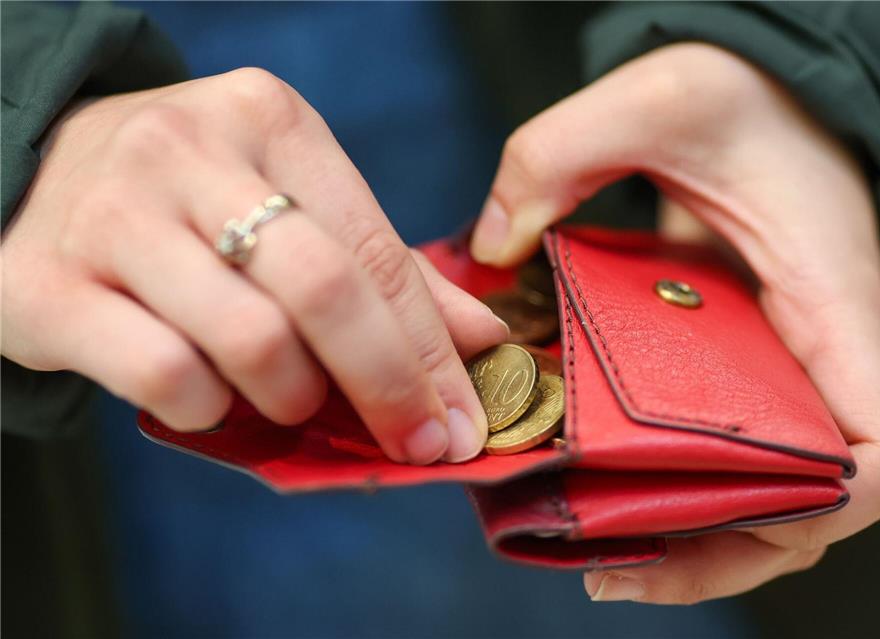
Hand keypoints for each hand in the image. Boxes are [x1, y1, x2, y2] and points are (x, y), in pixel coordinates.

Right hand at [2, 68, 506, 464]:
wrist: (22, 176)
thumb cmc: (183, 201)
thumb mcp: (284, 202)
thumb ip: (379, 267)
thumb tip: (478, 338)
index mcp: (268, 120)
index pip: (374, 249)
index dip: (432, 346)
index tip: (465, 416)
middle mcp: (191, 152)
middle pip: (325, 291)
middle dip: (389, 384)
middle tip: (420, 441)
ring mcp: (116, 215)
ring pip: (251, 340)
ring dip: (294, 397)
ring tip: (293, 401)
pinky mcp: (52, 285)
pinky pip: (166, 374)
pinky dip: (210, 409)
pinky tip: (212, 398)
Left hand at [471, 43, 879, 601]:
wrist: (775, 93)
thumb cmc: (747, 97)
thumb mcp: (659, 95)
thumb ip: (560, 153)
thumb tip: (490, 248)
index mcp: (829, 309)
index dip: (827, 508)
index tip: (736, 519)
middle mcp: (816, 358)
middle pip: (807, 504)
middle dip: (720, 549)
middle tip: (611, 563)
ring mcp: (781, 368)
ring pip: (766, 492)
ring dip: (696, 537)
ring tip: (601, 556)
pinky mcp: (740, 362)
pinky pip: (727, 449)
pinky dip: (680, 486)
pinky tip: (605, 489)